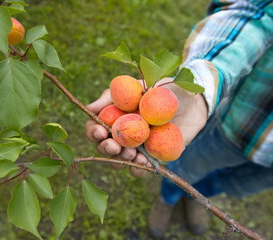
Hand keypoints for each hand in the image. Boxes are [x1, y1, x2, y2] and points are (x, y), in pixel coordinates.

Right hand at [85, 78, 207, 176]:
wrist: (193, 101)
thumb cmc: (163, 89)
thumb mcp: (138, 86)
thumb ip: (114, 96)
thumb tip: (90, 108)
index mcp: (114, 117)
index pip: (94, 128)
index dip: (93, 132)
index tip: (101, 132)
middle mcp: (122, 134)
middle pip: (104, 147)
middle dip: (106, 149)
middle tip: (115, 146)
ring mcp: (136, 147)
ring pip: (119, 161)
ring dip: (121, 160)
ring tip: (132, 154)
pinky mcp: (152, 156)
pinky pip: (140, 168)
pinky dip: (138, 168)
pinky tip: (144, 162)